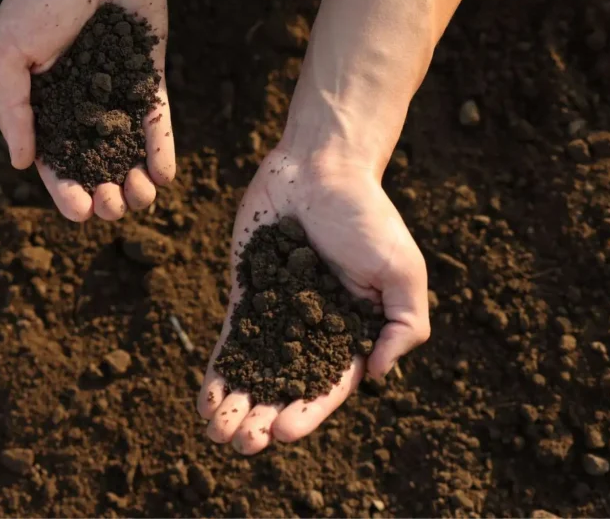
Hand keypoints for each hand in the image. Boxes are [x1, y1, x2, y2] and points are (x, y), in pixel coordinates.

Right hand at [0, 0, 173, 221]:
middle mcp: (81, 102)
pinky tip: (165, 175)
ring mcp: (116, 89)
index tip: (79, 212)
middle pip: (95, 162)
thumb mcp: (6, 53)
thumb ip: (12, 109)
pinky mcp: (148, 73)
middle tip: (113, 207)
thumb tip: (20, 164)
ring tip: (141, 197)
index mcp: (43, 103)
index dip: (65, 190)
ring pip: (127, 148)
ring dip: (136, 180)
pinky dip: (161, 147)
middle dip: (104, 193)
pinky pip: (156, 118)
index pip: (55, 159)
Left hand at [196, 144, 429, 454]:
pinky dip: (220, 370)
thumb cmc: (368, 216)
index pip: (328, 386)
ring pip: (255, 371)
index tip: (280, 430)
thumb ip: (403, 326)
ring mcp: (278, 314)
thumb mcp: (403, 271)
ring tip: (216, 432)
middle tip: (241, 443)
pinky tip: (205, 399)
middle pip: (285, 388)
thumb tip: (377, 375)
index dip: (305, 413)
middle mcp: (314, 331)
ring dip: (236, 405)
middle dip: (262, 418)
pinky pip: (231, 339)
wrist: (321, 166)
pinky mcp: (248, 294)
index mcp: (353, 332)